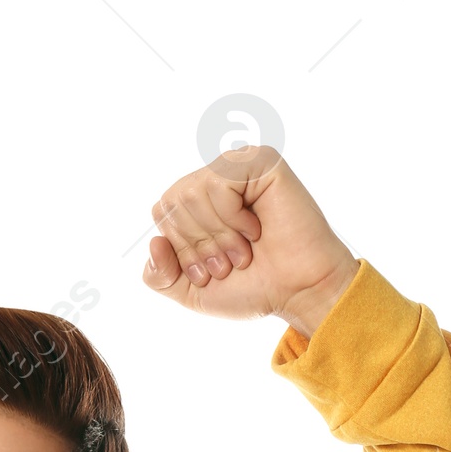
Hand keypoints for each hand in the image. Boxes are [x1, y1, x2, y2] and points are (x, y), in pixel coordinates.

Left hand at [142, 146, 358, 336]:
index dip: (181, 248)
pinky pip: (218, 182)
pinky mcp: (260, 160)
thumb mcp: (191, 291)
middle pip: (172, 201)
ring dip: (217, 235)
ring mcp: (238, 166)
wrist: (296, 291)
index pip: (161, 212)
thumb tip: (154, 241)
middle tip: (228, 262)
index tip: (210, 271)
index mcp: (198, 202)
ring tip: (243, 250)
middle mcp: (216, 178)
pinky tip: (255, 228)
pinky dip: (231, 217)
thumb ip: (158, 276)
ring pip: (191, 192)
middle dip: (198, 244)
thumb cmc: (252, 288)